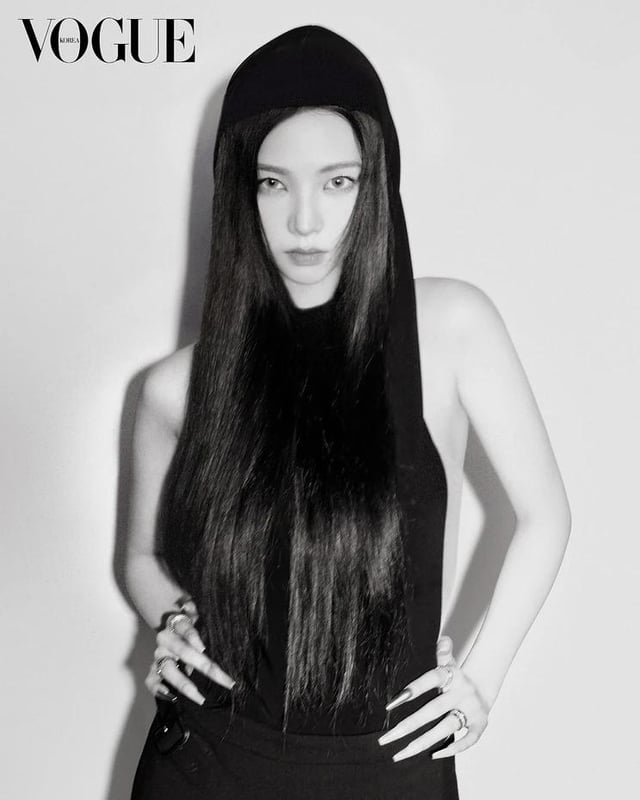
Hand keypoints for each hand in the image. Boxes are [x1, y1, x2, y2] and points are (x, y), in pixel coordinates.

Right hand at [145, 600, 235, 705]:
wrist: (171, 625)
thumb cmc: (190, 621)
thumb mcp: (195, 611)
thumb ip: (193, 608)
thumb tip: (187, 605)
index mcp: (176, 624)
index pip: (185, 628)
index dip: (193, 636)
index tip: (203, 648)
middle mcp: (165, 640)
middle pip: (183, 652)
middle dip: (205, 666)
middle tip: (225, 681)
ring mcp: (158, 655)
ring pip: (168, 670)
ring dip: (184, 684)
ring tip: (200, 698)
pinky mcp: (153, 669)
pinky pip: (151, 681)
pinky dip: (158, 689)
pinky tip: (172, 697)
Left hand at [377, 636, 490, 760]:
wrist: (484, 686)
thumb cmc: (457, 677)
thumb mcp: (449, 662)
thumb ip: (443, 653)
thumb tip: (443, 640)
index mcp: (452, 675)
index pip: (431, 680)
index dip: (412, 690)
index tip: (391, 704)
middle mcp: (462, 692)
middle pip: (432, 710)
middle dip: (408, 726)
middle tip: (385, 739)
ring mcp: (472, 710)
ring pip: (446, 728)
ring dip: (422, 743)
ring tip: (401, 753)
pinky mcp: (480, 725)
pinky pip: (467, 740)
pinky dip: (452, 749)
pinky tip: (432, 755)